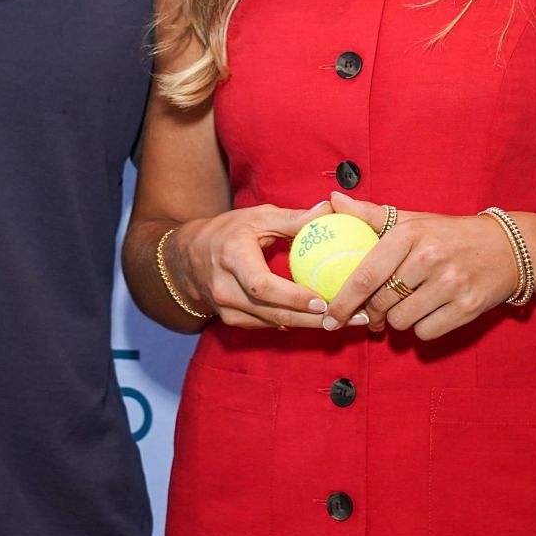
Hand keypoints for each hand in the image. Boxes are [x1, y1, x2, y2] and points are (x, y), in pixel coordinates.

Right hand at [168, 203, 352, 331]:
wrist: (186, 258)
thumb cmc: (227, 232)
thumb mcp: (257, 217)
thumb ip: (293, 218)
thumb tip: (329, 209)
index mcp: (231, 256)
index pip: (261, 285)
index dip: (293, 297)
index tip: (324, 301)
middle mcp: (225, 287)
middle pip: (272, 312)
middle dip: (312, 319)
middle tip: (349, 319)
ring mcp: (225, 308)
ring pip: (272, 323)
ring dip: (309, 325)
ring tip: (344, 321)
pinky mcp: (231, 320)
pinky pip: (267, 325)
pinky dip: (293, 323)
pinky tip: (319, 321)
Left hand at [319, 192, 517, 340]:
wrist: (506, 248)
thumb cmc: (449, 234)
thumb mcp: (412, 219)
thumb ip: (370, 215)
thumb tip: (333, 200)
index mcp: (410, 233)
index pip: (366, 274)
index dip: (343, 300)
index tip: (329, 317)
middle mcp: (430, 257)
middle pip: (381, 303)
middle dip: (371, 313)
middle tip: (373, 312)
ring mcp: (451, 284)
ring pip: (401, 321)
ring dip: (397, 320)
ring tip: (404, 307)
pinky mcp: (468, 307)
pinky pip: (425, 332)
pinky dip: (421, 328)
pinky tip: (428, 312)